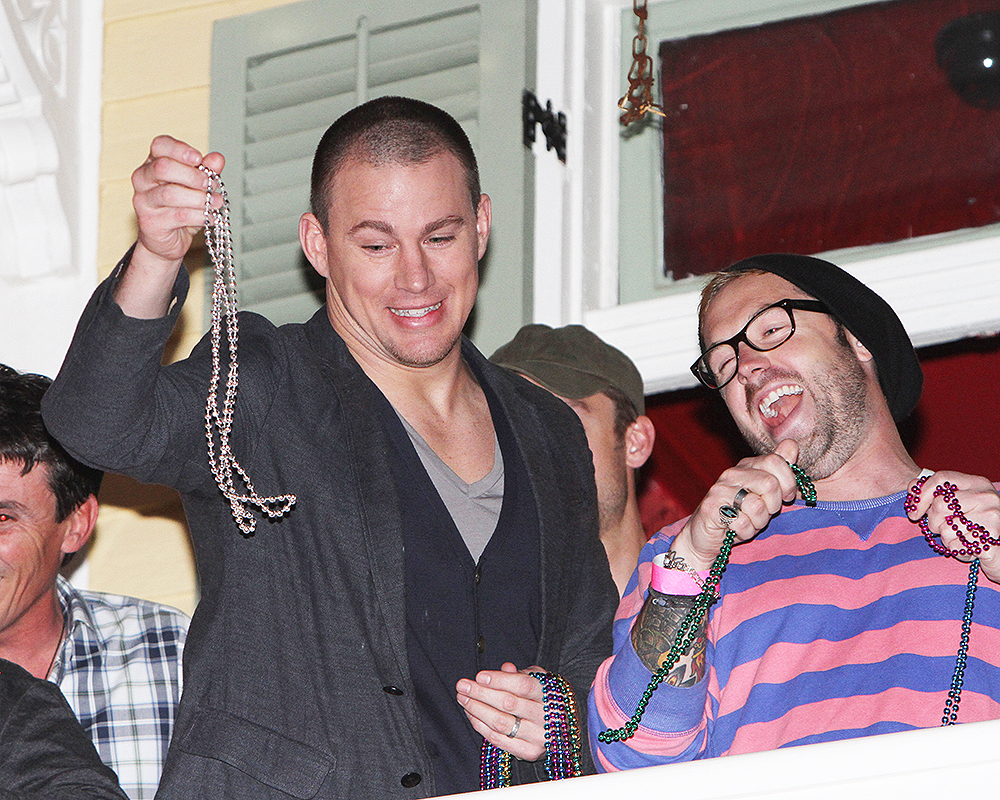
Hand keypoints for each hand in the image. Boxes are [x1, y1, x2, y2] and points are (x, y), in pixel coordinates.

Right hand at [132, 135, 224, 264]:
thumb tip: (217, 158)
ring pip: (171, 194)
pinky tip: (211, 217)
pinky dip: (200, 215)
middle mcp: (143, 178)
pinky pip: (178, 215)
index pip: (160, 145)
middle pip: (163, 167)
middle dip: (192, 175)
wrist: (169, 240)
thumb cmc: (182, 208)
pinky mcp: (149, 222)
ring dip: (200, 198)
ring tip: (217, 203)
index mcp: (153, 163)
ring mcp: (143, 201)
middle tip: (210, 184)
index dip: (180, 149)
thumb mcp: (197, 187)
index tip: (199, 159)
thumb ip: (206, 171)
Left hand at [456, 662, 544, 760]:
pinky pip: (499, 739)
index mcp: (551, 694)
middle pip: (509, 704)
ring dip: (477, 709)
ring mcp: (538, 737)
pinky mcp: (529, 753)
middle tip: (462, 686)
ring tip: (463, 698)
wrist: (564, 728)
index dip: (499, 680)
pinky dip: (481, 726)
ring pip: (501, 722)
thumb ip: (522, 673)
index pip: (523, 685)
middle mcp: (547, 717)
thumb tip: (505, 668)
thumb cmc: (546, 698)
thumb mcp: (540, 679)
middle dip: (481, 693)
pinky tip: (471, 715)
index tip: (479, 676)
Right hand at [672, 439, 799, 569]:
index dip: (789, 482)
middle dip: (774, 505)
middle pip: (770, 483)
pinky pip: (742, 522)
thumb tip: (791, 445)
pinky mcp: (711, 507)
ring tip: (750, 523)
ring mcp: (720, 489)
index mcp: (748, 466)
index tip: (786, 497)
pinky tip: (737, 530)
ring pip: (757, 505)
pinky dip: (745, 532)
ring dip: (759, 522)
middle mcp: (733, 474)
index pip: (776, 461)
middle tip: (765, 513)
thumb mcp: (765, 495)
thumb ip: (780, 471)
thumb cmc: (740, 517)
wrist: (706, 537)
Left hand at [907, 471, 999, 583]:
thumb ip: (934, 494)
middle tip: (943, 529)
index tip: (914, 512)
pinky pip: (955, 546)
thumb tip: (912, 486)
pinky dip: (956, 550)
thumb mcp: (955, 506)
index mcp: (977, 483)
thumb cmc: (973, 527)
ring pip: (945, 529)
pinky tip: (968, 548)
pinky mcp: (990, 539)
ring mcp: (991, 517)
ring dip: (946, 539)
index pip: (941, 478)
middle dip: (933, 522)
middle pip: (939, 504)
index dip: (921, 494)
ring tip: (961, 538)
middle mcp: (986, 496)